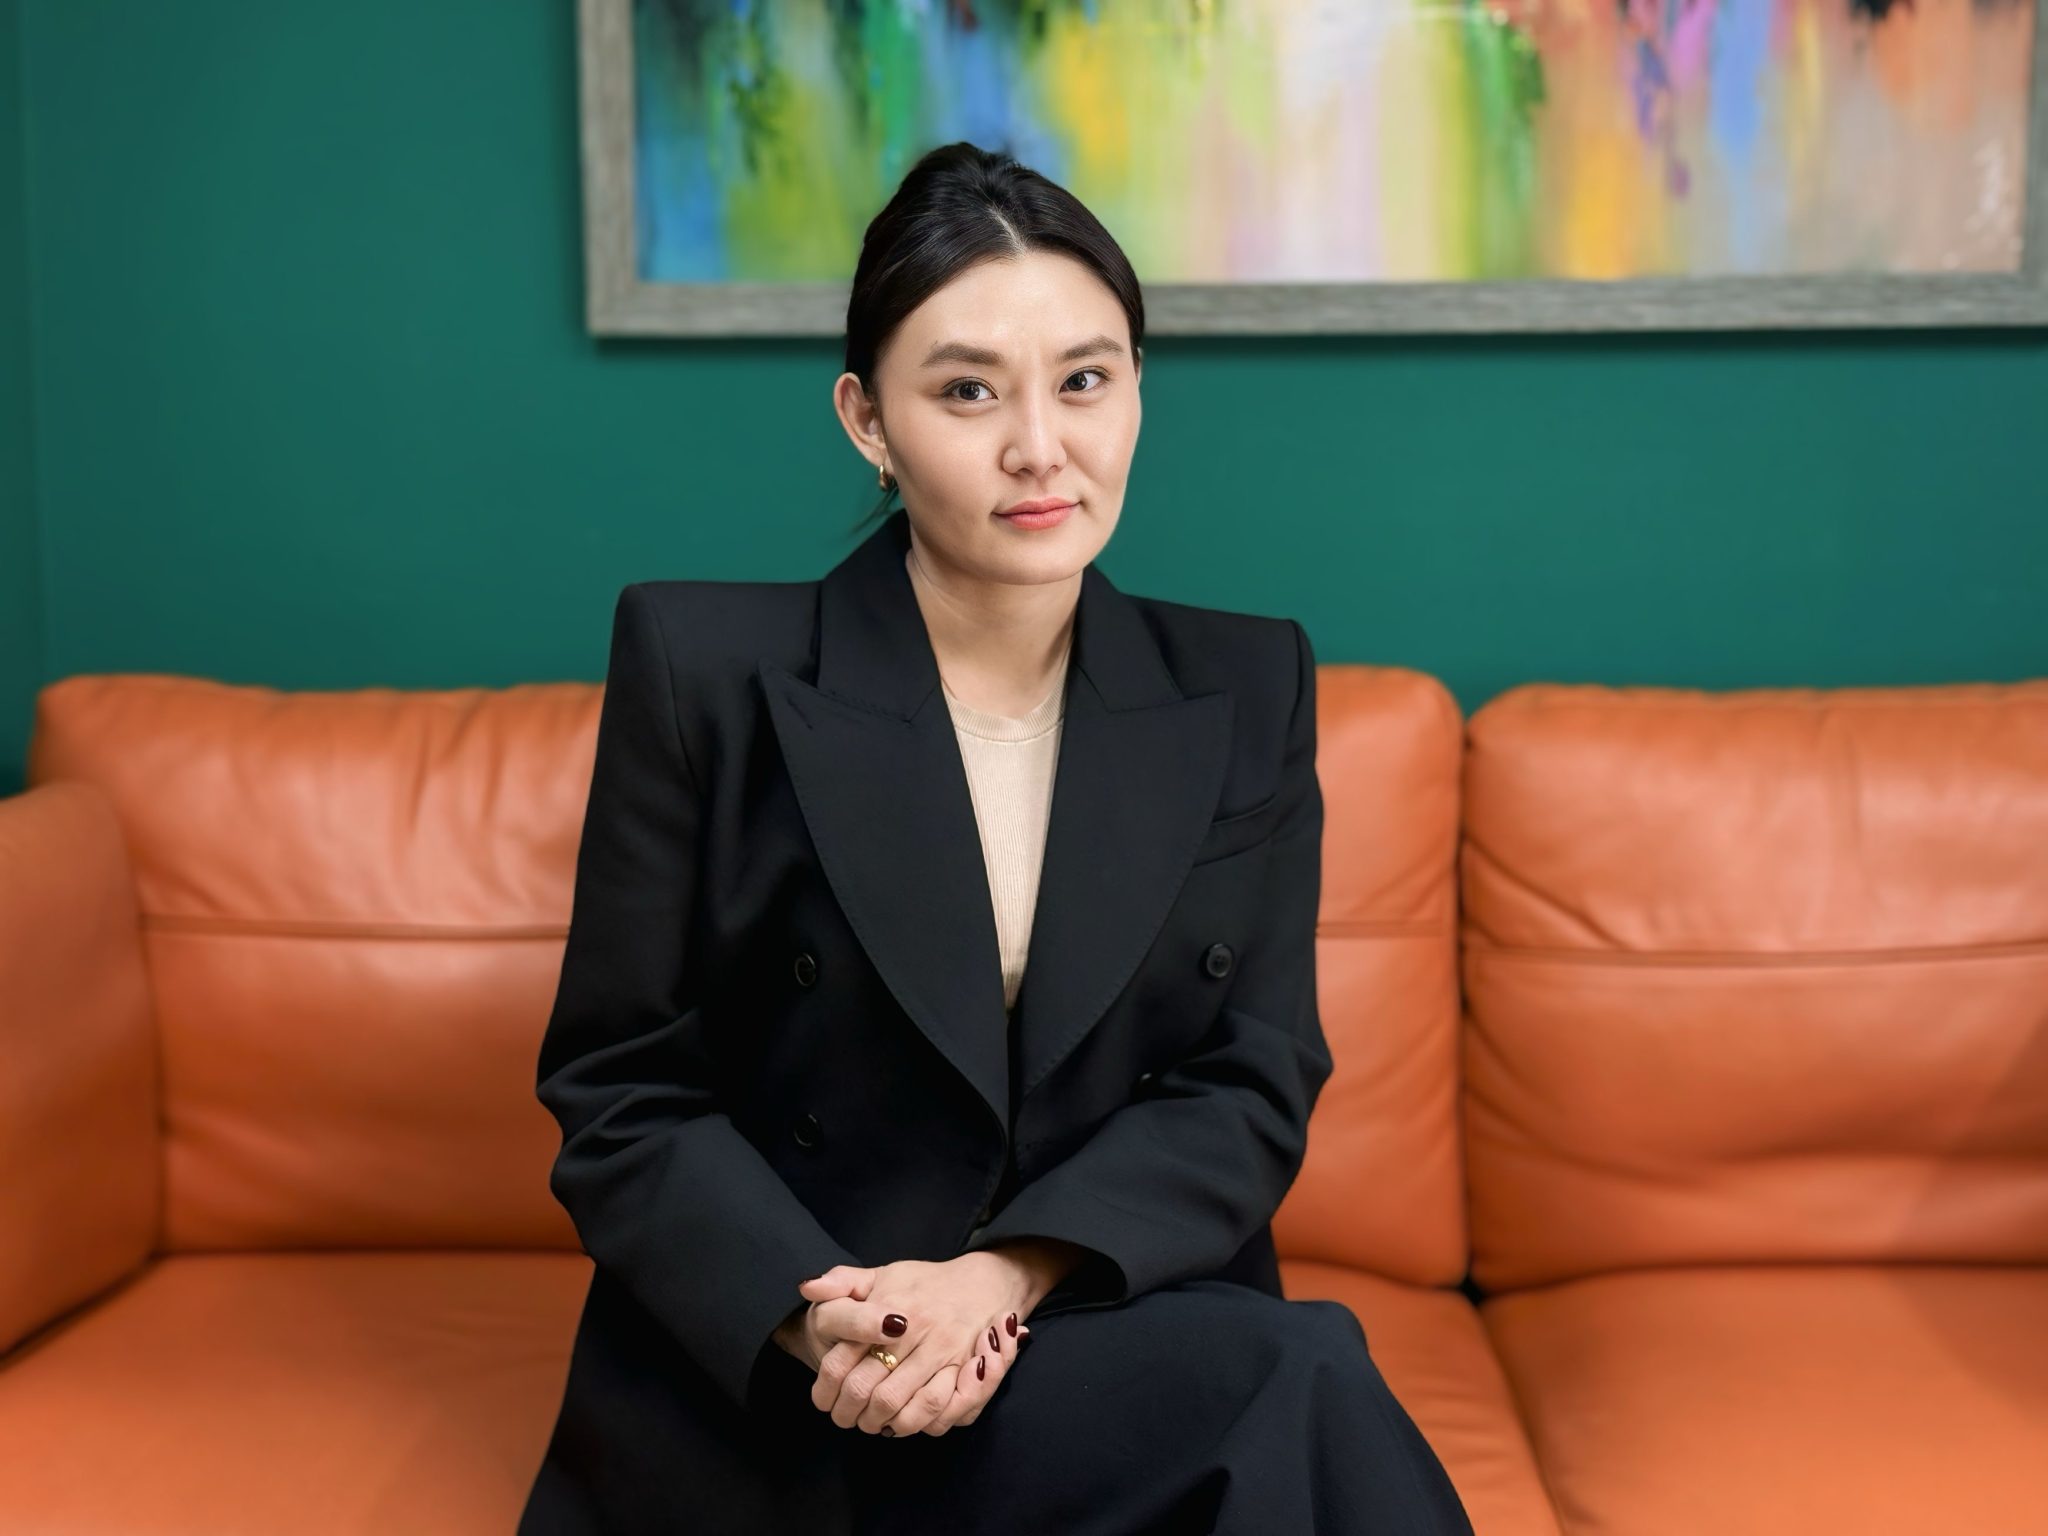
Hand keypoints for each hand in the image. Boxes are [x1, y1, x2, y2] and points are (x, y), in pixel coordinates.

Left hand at [787, 1246, 1069, 1435]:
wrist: (984, 1283)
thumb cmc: (925, 1284)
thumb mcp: (884, 1274)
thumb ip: (843, 1281)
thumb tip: (806, 1288)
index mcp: (889, 1305)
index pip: (842, 1358)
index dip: (826, 1388)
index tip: (824, 1400)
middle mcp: (916, 1329)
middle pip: (866, 1388)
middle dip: (849, 1413)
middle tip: (845, 1419)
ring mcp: (943, 1350)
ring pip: (898, 1404)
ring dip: (879, 1422)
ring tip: (872, 1424)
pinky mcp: (966, 1370)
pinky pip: (936, 1410)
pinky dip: (914, 1424)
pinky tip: (901, 1423)